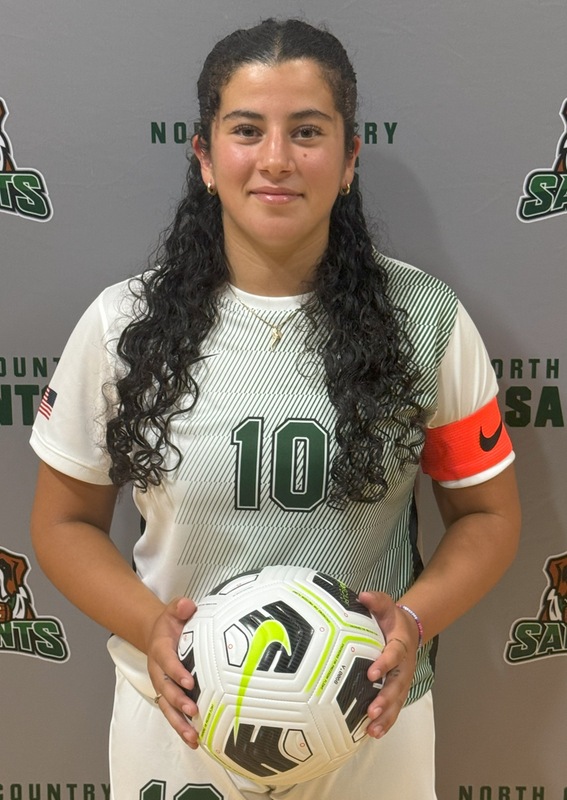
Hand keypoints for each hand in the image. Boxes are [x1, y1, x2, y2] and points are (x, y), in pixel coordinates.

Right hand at [147, 596, 199, 747]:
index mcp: (160, 650)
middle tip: (192, 709)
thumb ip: (180, 607)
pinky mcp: (168, 695)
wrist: (155, 634)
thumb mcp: (173, 610)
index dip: (176, 671)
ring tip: (192, 737)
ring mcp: (162, 685)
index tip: (189, 681)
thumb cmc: (170, 624)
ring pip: (167, 707)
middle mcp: (158, 671)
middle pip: (165, 689)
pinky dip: (181, 727)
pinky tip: (194, 740)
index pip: (167, 661)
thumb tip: (187, 605)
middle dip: (177, 701)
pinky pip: (172, 713)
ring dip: (178, 722)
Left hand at [358, 591, 418, 739]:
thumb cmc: (391, 619)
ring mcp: (402, 680)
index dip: (385, 664)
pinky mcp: (398, 690)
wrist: (408, 630)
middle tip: (372, 710)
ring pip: (397, 701)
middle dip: (385, 699)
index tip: (371, 673)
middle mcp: (404, 666)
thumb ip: (376, 600)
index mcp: (400, 644)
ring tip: (372, 729)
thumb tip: (363, 595)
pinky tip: (373, 733)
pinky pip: (393, 708)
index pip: (394, 654)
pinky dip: (386, 721)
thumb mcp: (386, 605)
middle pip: (397, 685)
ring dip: (386, 716)